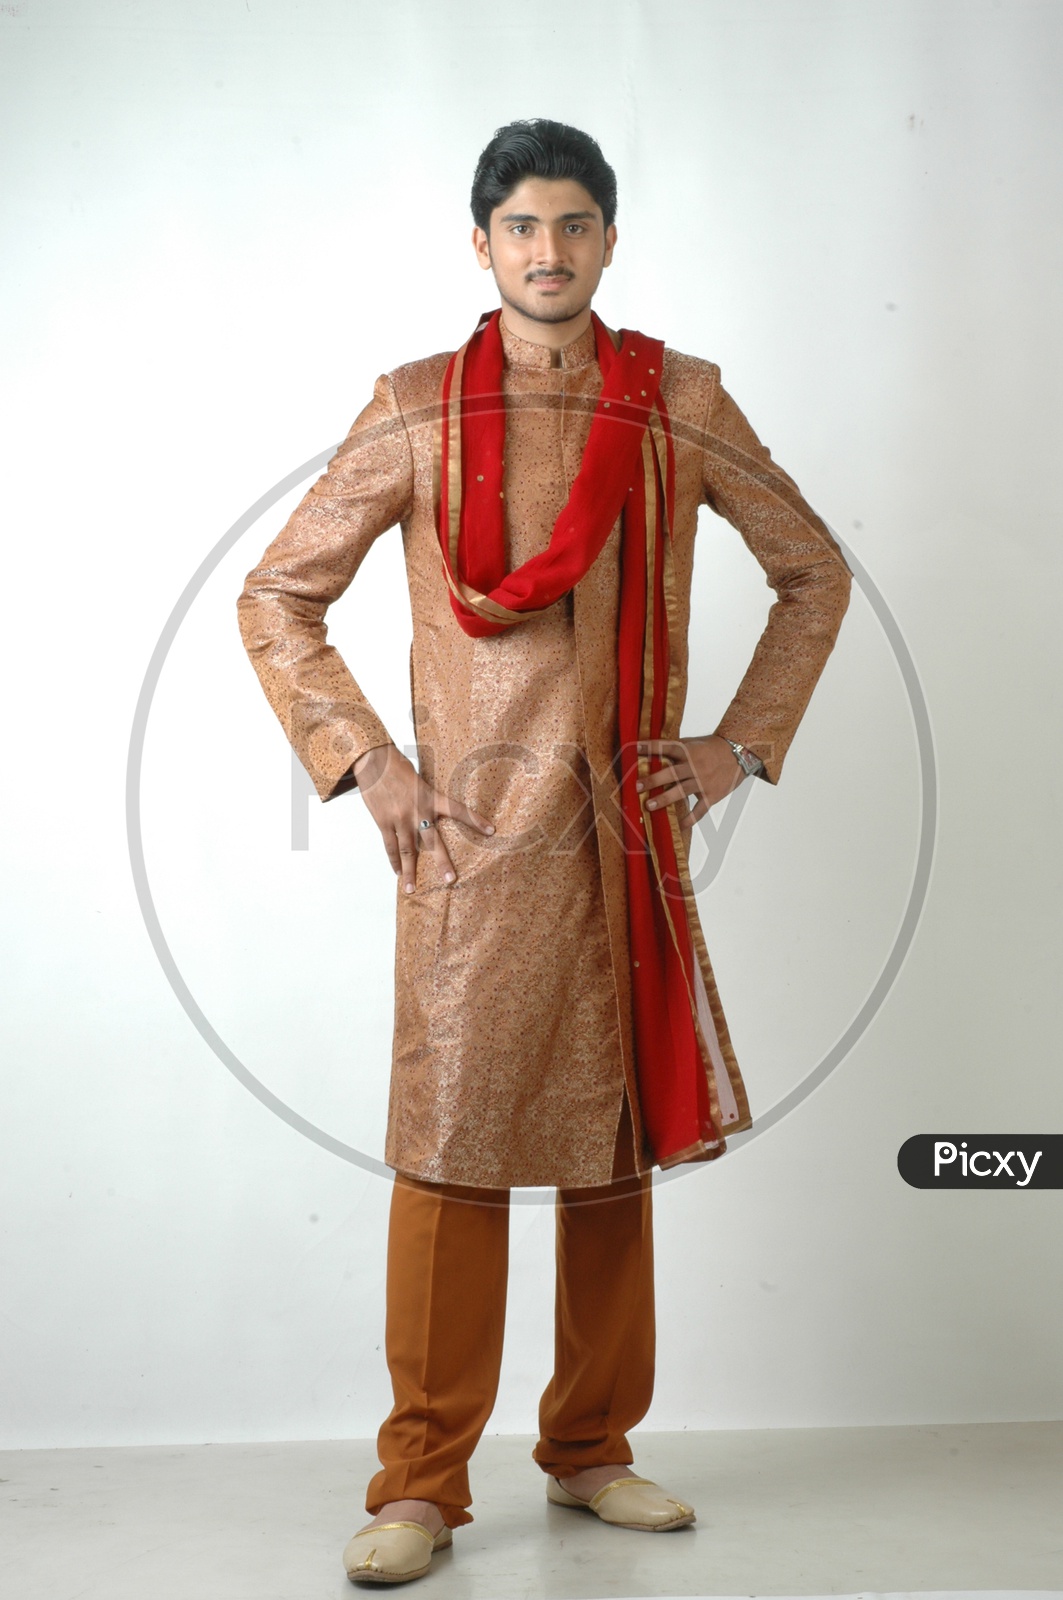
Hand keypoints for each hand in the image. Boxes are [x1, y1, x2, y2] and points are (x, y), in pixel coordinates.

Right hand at [352, 744, 494, 893]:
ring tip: (412, 889)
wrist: (372, 760)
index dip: (475, 820)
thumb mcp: (418, 777)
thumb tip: (431, 810)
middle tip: (450, 880)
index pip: (458, 810)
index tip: (491, 830)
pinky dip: (394, 861)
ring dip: (410, 872)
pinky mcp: (383, 822)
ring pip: (407, 851)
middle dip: (442, 862)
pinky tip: (398, 872)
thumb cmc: (396, 765)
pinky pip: (390, 846)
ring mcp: (399, 818)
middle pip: (432, 842)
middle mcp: (417, 810)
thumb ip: (426, 796)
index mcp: (430, 796)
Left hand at [635, 735, 745, 830]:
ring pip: (682, 791)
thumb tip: (651, 751)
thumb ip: (675, 749)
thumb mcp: (694, 743)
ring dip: (664, 799)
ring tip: (649, 806)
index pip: (666, 747)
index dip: (650, 746)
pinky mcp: (712, 795)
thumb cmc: (712, 747)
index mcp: (688, 750)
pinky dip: (690, 819)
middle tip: (637, 786)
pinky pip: (700, 809)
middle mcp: (694, 766)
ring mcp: (703, 781)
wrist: (739, 754)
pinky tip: (680, 826)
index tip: (634, 747)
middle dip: (653, 779)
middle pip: (671, 773)